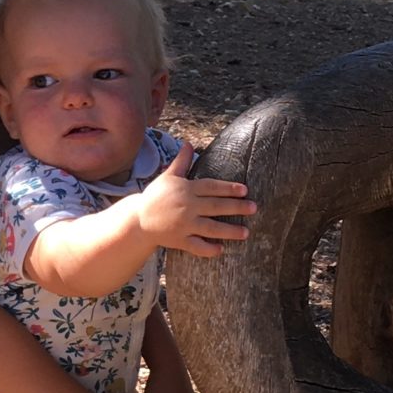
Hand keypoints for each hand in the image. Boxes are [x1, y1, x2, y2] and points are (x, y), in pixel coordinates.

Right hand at [135, 142, 255, 257]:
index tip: (244, 190)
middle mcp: (187, 207)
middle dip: (236, 207)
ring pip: (210, 228)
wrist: (138, 220)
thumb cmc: (155, 197)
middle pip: (215, 206)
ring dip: (229, 231)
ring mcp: (183, 225)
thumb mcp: (168, 177)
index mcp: (186, 190)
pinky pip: (196, 246)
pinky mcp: (179, 240)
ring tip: (246, 232)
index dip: (228, 188)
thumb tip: (188, 143)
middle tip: (254, 208)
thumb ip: (181, 161)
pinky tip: (221, 250)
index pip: (211, 187)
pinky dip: (208, 249)